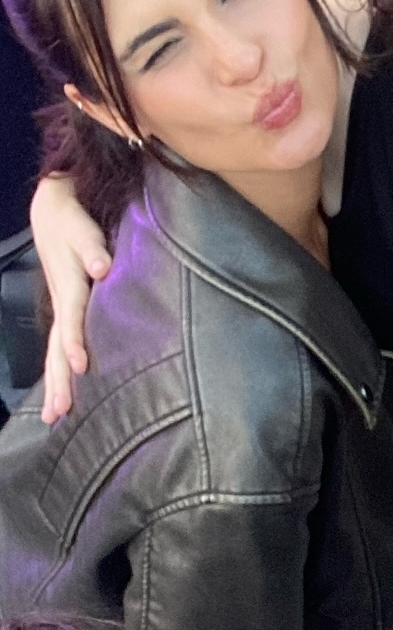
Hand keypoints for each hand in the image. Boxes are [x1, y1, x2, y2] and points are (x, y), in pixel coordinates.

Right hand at [30, 173, 107, 422]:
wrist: (53, 213)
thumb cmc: (74, 222)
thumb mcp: (83, 229)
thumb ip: (93, 248)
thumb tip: (102, 267)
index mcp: (69, 286)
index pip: (71, 319)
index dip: (74, 342)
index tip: (79, 365)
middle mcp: (62, 304)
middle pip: (57, 348)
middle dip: (59, 380)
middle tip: (59, 411)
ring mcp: (60, 312)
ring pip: (54, 354)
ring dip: (55, 385)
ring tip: (53, 417)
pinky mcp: (65, 314)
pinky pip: (58, 350)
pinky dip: (58, 374)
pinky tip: (61, 399)